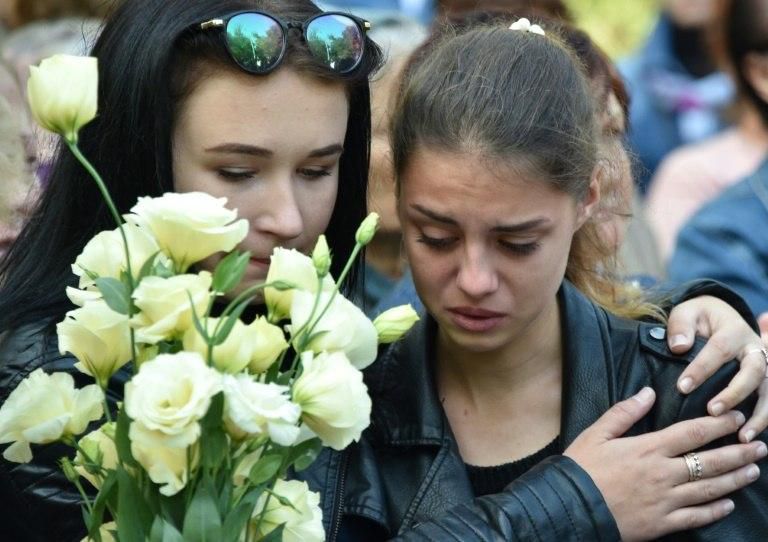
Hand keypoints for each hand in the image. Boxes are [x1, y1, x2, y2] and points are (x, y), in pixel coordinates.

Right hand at [564, 388, 765, 540]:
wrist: (570, 506)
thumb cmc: (580, 467)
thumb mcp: (596, 433)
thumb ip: (624, 412)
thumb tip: (648, 392)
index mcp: (648, 449)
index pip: (692, 433)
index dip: (718, 425)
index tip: (736, 418)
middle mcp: (663, 474)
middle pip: (709, 462)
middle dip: (737, 452)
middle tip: (759, 446)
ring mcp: (665, 501)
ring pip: (709, 489)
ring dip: (734, 479)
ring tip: (753, 470)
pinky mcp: (661, 523)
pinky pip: (695, 517)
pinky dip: (715, 511)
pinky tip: (729, 504)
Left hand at [666, 296, 767, 440]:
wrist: (721, 316)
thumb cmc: (699, 318)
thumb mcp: (686, 313)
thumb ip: (681, 327)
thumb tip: (679, 347)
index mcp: (733, 330)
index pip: (719, 350)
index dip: (701, 369)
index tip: (682, 387)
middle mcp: (754, 348)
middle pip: (753, 372)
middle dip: (734, 393)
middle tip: (712, 411)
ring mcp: (764, 365)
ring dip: (760, 415)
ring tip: (742, 436)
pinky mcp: (767, 379)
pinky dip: (764, 419)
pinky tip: (750, 436)